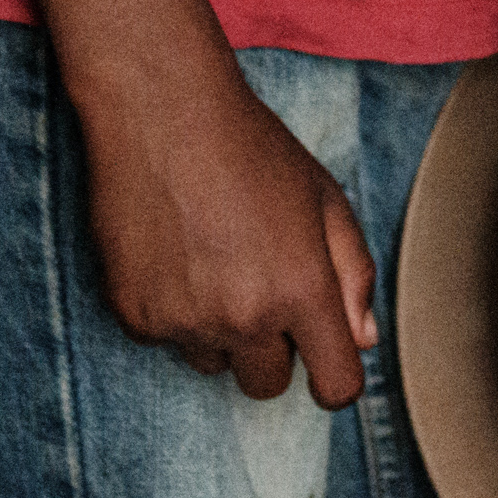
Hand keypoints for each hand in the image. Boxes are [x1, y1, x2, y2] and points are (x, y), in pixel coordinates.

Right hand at [70, 43, 375, 404]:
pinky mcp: (134, 317)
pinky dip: (173, 312)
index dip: (335, 375)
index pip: (335, 386)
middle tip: (260, 287)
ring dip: (219, 334)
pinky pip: (166, 341)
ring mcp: (183, 321)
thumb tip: (363, 339)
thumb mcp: (324, 199)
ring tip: (213, 261)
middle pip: (268, 385)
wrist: (161, 112)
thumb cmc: (251, 148)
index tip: (324, 357)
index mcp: (301, 289)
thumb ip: (353, 274)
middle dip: (273, 352)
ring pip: (213, 364)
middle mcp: (243, 317)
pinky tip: (174, 254)